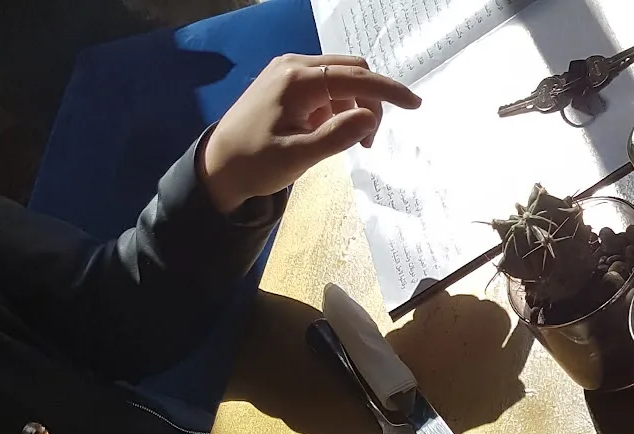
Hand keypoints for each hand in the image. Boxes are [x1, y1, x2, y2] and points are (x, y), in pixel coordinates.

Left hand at [200, 54, 421, 213]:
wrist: (218, 167)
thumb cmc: (255, 165)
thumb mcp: (299, 157)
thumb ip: (337, 136)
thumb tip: (371, 118)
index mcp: (297, 80)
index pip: (355, 78)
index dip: (389, 91)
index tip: (415, 104)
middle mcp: (294, 66)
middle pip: (352, 71)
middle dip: (371, 102)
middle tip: (369, 142)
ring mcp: (289, 72)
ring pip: (341, 78)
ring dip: (355, 106)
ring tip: (351, 142)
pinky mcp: (286, 83)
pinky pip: (326, 86)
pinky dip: (339, 106)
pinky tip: (331, 132)